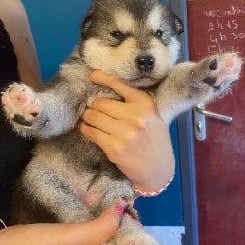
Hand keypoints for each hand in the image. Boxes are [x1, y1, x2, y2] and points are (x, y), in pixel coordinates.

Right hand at [0, 205, 122, 244]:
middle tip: (123, 200)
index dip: (134, 233)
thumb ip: (102, 227)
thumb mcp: (75, 239)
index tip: (133, 209)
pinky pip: (91, 235)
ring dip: (110, 221)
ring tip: (114, 200)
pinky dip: (97, 222)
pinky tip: (99, 208)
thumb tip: (123, 207)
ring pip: (104, 239)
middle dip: (122, 224)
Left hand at [78, 70, 174, 192]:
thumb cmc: (155, 139)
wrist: (159, 169)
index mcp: (145, 104)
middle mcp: (135, 116)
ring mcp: (124, 133)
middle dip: (92, 104)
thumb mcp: (152, 115)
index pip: (118, 85)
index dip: (101, 78)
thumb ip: (134, 103)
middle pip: (100, 102)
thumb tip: (106, 91)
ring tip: (86, 117)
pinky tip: (86, 128)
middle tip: (90, 106)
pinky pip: (92, 133)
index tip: (91, 76)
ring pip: (93, 117)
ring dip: (86, 116)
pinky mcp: (114, 148)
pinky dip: (85, 129)